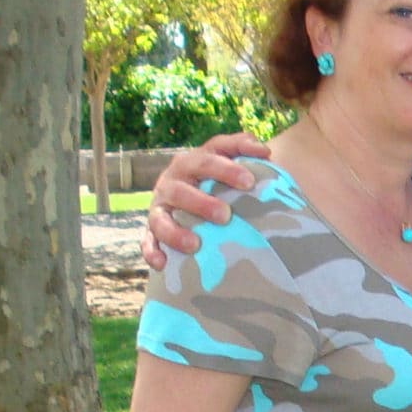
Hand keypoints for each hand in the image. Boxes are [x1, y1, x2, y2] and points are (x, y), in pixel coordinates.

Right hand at [141, 133, 274, 270]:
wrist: (190, 193)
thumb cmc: (216, 177)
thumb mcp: (226, 157)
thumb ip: (242, 147)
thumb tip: (264, 151)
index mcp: (189, 163)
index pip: (205, 162)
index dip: (226, 170)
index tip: (250, 182)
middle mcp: (170, 184)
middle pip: (180, 191)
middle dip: (201, 203)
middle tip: (225, 216)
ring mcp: (159, 208)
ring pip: (160, 220)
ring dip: (175, 232)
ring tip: (195, 244)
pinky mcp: (152, 231)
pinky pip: (147, 242)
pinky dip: (151, 252)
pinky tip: (163, 264)